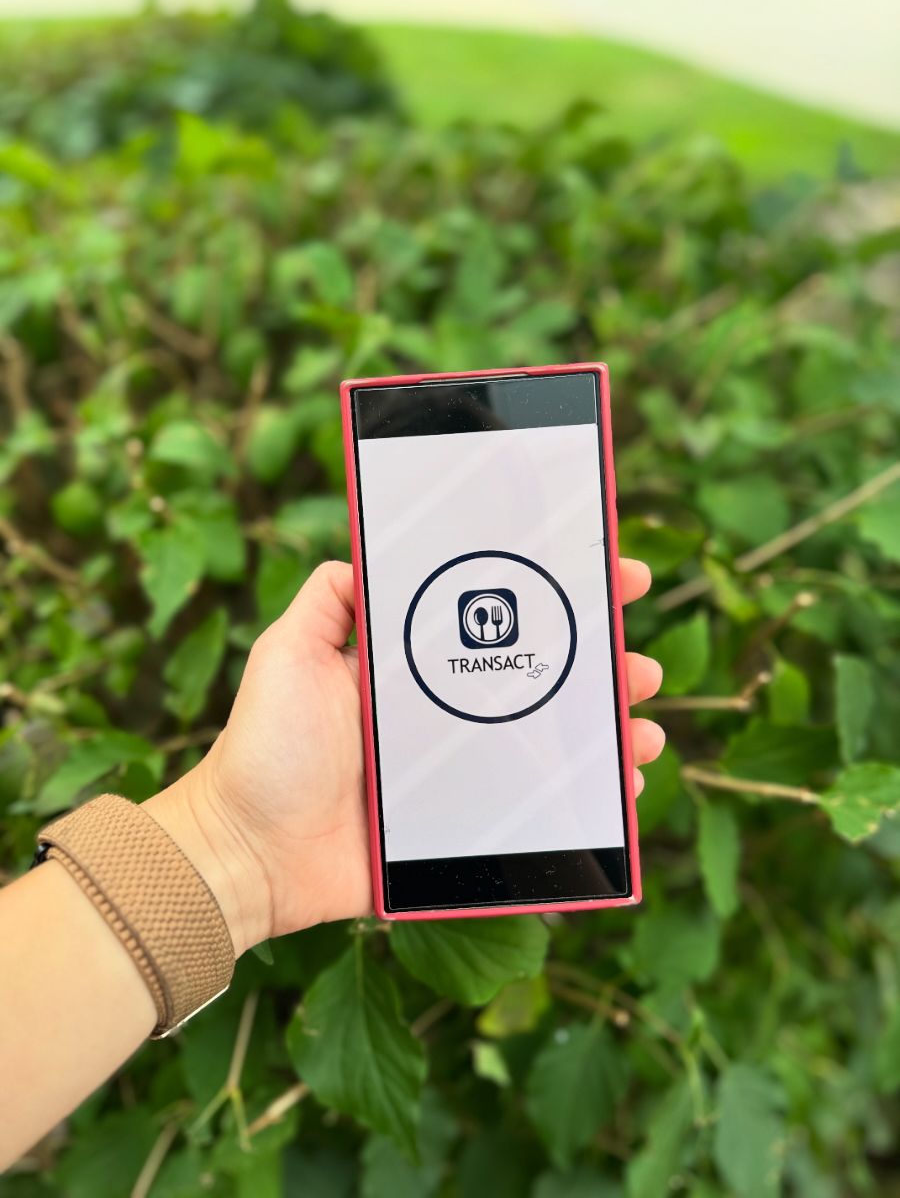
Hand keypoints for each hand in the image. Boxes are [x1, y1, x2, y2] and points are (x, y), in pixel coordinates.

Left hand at [146, 559, 664, 954]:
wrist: (246, 851)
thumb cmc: (264, 749)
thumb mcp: (288, 652)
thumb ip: (329, 600)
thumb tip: (367, 548)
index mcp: (416, 668)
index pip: (499, 615)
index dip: (557, 592)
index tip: (610, 570)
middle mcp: (447, 714)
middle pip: (543, 679)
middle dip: (604, 665)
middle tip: (640, 663)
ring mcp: (462, 774)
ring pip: (556, 744)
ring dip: (612, 731)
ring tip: (645, 728)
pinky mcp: (466, 828)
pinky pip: (543, 812)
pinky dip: (590, 801)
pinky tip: (625, 789)